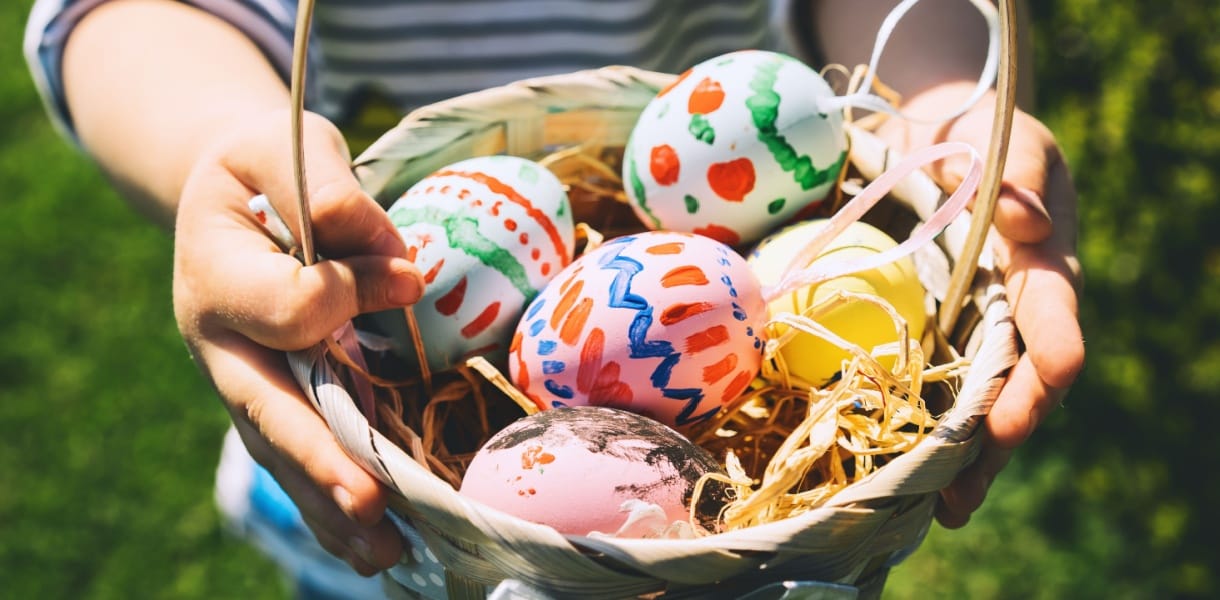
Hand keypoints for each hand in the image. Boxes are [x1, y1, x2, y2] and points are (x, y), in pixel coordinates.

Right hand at [173, 108, 423, 572]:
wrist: (228, 195)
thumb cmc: (262, 167)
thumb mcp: (281, 145)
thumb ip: (325, 187)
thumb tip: (391, 258)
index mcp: (213, 272)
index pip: (291, 305)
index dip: (353, 293)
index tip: (405, 276)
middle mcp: (219, 342)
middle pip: (267, 410)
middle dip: (320, 458)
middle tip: (371, 501)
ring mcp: (242, 380)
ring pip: (282, 453)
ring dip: (331, 506)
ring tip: (384, 555)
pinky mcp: (272, 401)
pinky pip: (298, 460)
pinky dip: (331, 506)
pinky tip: (376, 548)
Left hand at [877, 82, 1084, 527]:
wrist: (940, 135)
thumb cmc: (984, 135)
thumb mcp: (1005, 143)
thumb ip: (1018, 179)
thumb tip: (1027, 225)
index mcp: (1044, 270)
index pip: (1054, 328)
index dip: (1041, 377)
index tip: (1016, 418)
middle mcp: (1016, 312)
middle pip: (1017, 389)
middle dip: (994, 445)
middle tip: (962, 494)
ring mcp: (976, 326)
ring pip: (977, 402)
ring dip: (960, 458)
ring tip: (936, 508)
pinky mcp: (935, 329)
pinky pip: (932, 384)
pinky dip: (919, 427)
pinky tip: (895, 470)